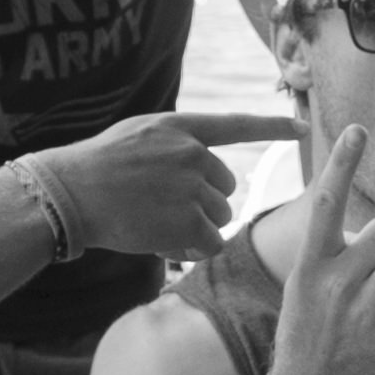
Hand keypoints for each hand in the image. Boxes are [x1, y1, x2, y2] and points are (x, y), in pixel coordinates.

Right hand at [41, 108, 304, 263]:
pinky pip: (211, 243)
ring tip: (155, 222)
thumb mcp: (139, 135)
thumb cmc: (96, 167)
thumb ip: (177, 144)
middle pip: (226, 186)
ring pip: (219, 216)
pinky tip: (164, 244)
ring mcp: (191, 187)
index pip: (238, 125)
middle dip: (204, 201)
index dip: (275, 128)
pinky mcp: (187, 221)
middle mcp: (192, 153)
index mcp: (181, 128)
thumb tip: (210, 166)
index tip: (305, 130)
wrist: (70, 194)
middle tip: (164, 207)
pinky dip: (192, 249)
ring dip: (196, 227)